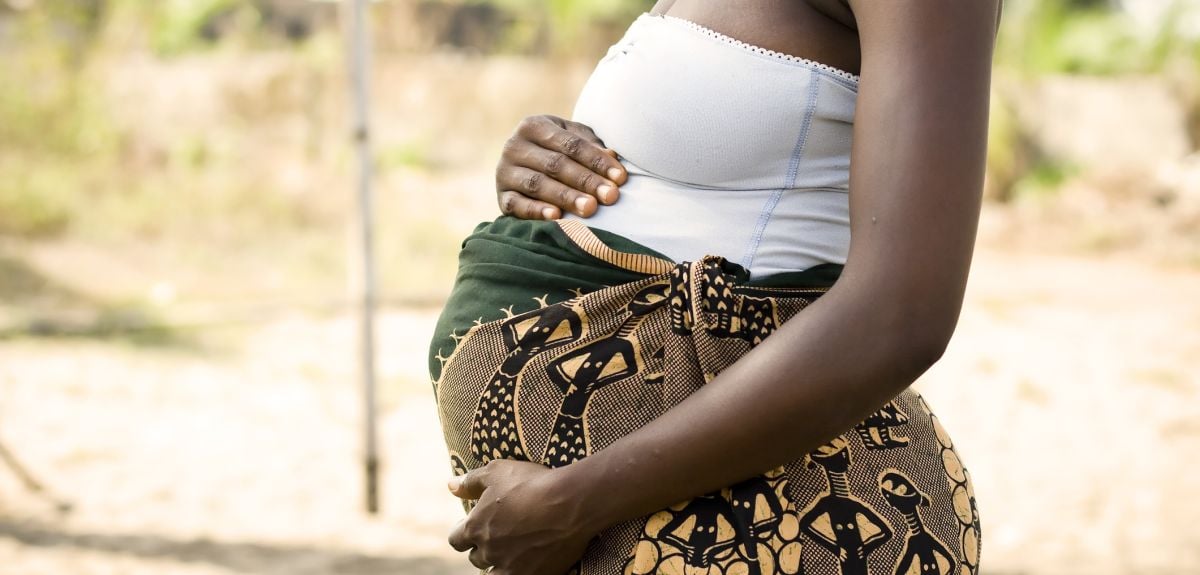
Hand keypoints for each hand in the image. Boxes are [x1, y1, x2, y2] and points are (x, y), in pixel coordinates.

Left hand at [447, 460, 597, 574]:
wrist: (569, 503)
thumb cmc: (532, 484)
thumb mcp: (497, 472)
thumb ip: (470, 481)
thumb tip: (451, 486)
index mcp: (476, 527)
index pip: (456, 539)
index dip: (465, 532)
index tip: (475, 525)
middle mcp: (488, 551)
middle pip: (476, 558)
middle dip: (483, 547)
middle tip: (499, 536)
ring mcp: (509, 567)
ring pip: (492, 574)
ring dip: (497, 564)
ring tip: (509, 554)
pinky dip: (515, 572)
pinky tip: (524, 563)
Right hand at [496, 115, 626, 219]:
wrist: (524, 168)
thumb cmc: (558, 152)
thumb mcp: (573, 141)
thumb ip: (592, 147)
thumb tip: (613, 156)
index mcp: (534, 125)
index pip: (571, 144)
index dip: (597, 161)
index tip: (621, 178)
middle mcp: (515, 145)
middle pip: (556, 164)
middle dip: (586, 181)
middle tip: (610, 196)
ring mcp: (504, 172)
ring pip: (538, 184)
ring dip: (566, 196)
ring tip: (590, 208)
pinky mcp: (501, 196)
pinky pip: (516, 204)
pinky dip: (536, 211)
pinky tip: (556, 216)